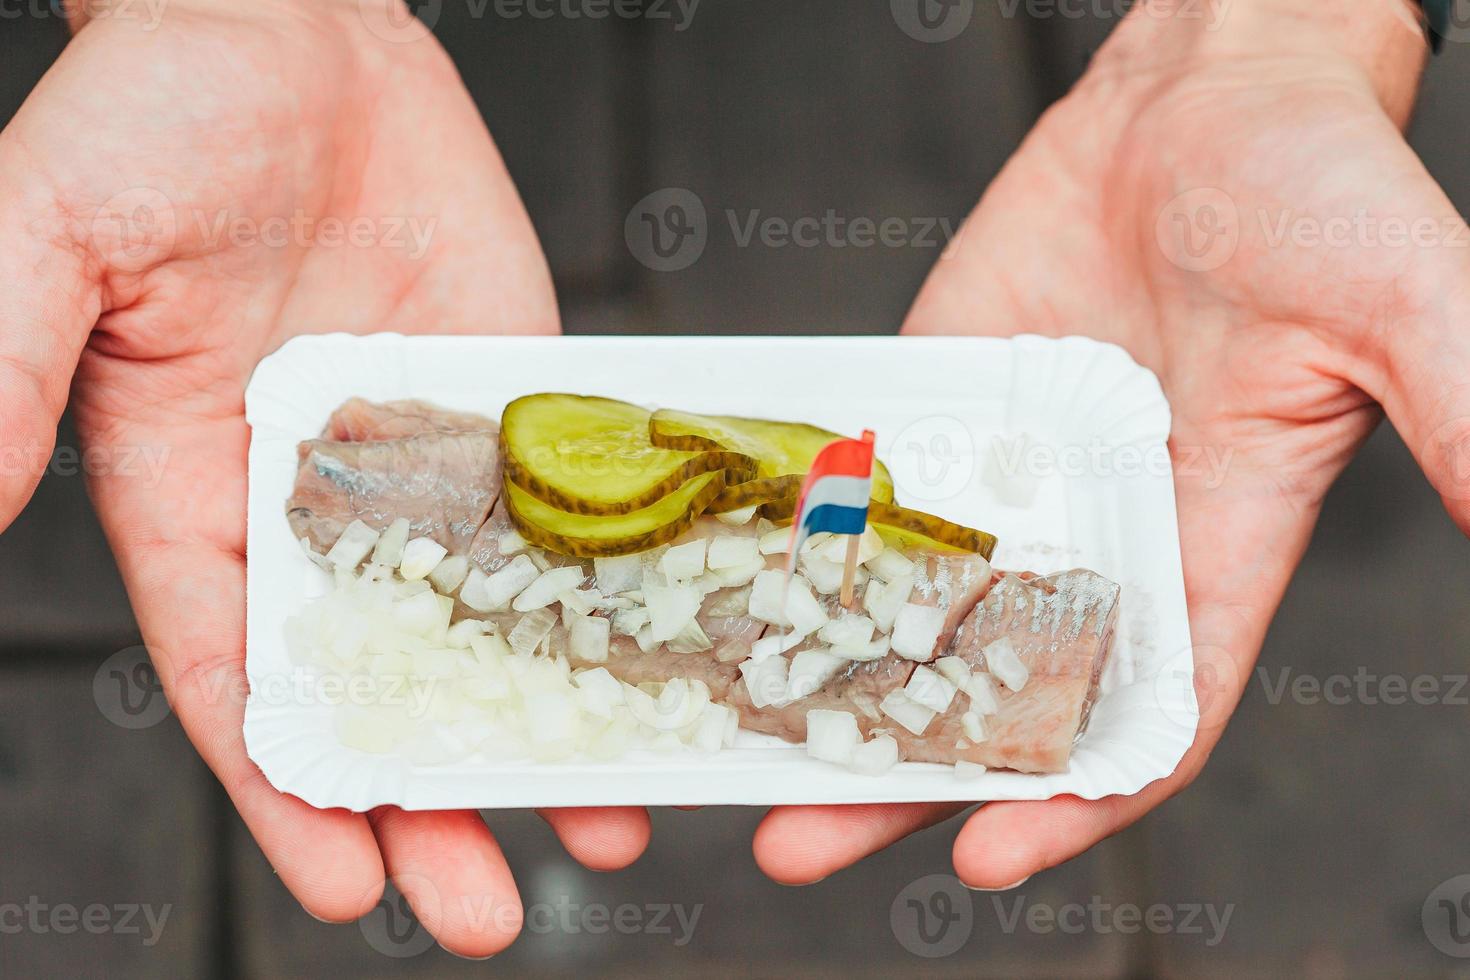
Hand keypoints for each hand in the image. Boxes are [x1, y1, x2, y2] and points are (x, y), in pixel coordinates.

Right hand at [0, 0, 648, 954]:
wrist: (290, 26)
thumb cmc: (153, 116)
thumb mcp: (50, 238)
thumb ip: (0, 373)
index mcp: (196, 502)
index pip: (243, 684)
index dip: (291, 792)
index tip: (351, 885)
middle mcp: (318, 507)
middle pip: (379, 689)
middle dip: (430, 802)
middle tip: (495, 912)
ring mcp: (425, 464)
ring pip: (487, 627)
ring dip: (541, 727)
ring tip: (611, 827)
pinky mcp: (509, 406)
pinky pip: (564, 515)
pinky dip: (605, 597)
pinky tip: (654, 663)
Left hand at [753, 0, 1468, 886]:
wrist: (1210, 90)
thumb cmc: (1319, 187)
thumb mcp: (1405, 308)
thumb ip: (1466, 419)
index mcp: (1211, 549)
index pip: (1143, 713)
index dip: (1072, 796)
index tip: (987, 856)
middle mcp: (1099, 536)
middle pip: (994, 693)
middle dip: (905, 773)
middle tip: (797, 841)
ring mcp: (1007, 478)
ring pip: (908, 609)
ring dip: (830, 682)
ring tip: (733, 750)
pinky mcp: (942, 411)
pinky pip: (865, 495)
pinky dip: (804, 547)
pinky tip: (729, 591)